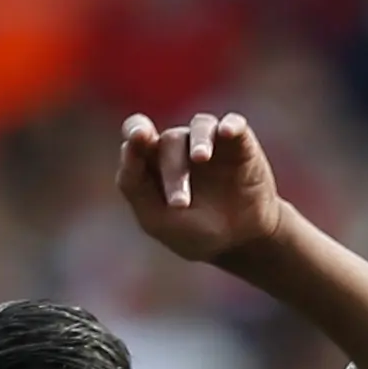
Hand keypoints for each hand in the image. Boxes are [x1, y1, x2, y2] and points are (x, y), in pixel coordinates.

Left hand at [117, 111, 285, 264]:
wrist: (241, 244)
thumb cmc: (193, 233)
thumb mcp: (157, 220)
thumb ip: (134, 186)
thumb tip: (126, 147)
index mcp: (153, 161)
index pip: (137, 137)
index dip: (136, 131)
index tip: (138, 137)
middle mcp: (180, 146)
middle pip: (170, 141)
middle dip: (173, 171)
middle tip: (180, 204)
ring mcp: (211, 141)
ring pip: (200, 126)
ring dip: (199, 140)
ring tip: (201, 158)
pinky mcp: (240, 143)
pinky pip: (234, 124)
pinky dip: (230, 126)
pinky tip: (227, 132)